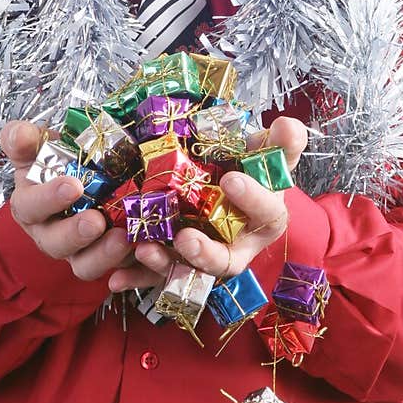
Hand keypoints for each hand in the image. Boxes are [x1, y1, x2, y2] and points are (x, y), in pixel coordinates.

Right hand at [0, 121, 166, 290]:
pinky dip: (127, 263)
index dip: (48, 199)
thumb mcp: (39, 145)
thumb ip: (25, 140)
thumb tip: (17, 135)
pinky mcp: (105, 258)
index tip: (72, 185)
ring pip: (83, 264)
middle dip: (75, 234)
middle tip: (95, 221)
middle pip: (56, 244)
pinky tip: (141, 247)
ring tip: (122, 238)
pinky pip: (114, 268)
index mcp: (30, 206)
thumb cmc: (58, 161)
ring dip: (102, 255)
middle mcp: (49, 234)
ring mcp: (77, 251)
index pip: (30, 207)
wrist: (88, 172)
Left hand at [117, 115, 308, 291]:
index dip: (252, 199)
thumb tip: (288, 124)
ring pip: (188, 270)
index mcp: (263, 218)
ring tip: (145, 249)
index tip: (231, 179)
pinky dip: (136, 278)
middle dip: (206, 253)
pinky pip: (156, 275)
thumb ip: (279, 143)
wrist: (225, 185)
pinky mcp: (175, 262)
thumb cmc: (250, 172)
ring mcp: (204, 255)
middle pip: (226, 260)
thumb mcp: (266, 153)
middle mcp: (236, 244)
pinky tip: (115, 278)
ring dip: (166, 264)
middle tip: (185, 238)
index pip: (266, 214)